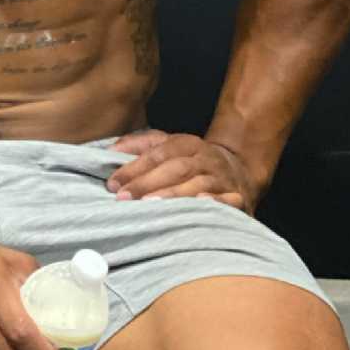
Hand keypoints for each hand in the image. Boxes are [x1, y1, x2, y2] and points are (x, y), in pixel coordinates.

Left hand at [106, 129, 253, 210]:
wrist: (240, 170)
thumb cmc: (190, 162)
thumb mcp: (167, 145)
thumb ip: (139, 145)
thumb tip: (110, 149)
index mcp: (188, 144)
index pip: (158, 154)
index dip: (134, 168)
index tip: (113, 184)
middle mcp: (206, 159)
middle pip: (176, 169)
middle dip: (148, 183)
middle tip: (124, 197)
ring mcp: (223, 179)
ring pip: (197, 185)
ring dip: (173, 195)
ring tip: (149, 206)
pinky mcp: (238, 198)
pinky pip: (228, 201)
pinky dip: (215, 204)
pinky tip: (198, 206)